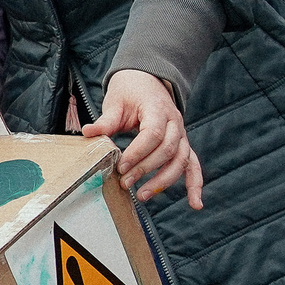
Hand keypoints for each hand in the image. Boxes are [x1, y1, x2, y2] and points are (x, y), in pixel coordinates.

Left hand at [84, 68, 204, 207]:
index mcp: (158, 110)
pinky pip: (193, 165)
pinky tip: (195, 204)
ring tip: (142, 196)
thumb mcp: (115, 102)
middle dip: (146, 169)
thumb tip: (88, 132)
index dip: (138, 152)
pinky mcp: (182, 144)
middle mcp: (175, 123)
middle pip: (168, 150)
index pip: (153, 134)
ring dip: (164, 181)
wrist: (147, 80)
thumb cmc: (130, 92)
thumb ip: (106, 120)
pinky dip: (195, 184)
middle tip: (124, 183)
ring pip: (181, 160)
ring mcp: (181, 135)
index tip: (121, 166)